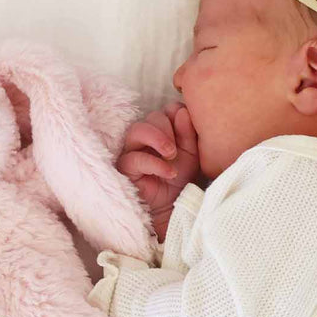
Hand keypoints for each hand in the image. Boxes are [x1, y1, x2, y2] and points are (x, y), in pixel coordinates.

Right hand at [117, 102, 199, 240]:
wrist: (173, 206)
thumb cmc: (180, 178)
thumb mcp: (191, 155)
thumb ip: (189, 133)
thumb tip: (182, 112)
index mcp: (163, 130)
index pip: (166, 110)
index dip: (177, 116)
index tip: (188, 131)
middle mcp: (145, 137)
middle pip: (151, 117)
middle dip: (167, 128)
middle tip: (177, 149)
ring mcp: (132, 151)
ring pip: (136, 130)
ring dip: (157, 138)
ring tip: (172, 155)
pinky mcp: (125, 169)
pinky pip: (134, 159)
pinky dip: (154, 163)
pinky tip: (169, 173)